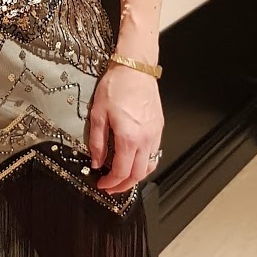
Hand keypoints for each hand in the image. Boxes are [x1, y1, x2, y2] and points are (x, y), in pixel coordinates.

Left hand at [87, 61, 163, 193]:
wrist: (136, 69)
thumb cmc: (115, 87)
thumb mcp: (98, 114)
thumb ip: (97, 142)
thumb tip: (96, 162)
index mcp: (128, 137)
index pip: (121, 171)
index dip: (111, 183)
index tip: (101, 184)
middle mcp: (146, 139)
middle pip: (138, 174)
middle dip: (123, 185)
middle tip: (110, 187)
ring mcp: (155, 134)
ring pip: (149, 166)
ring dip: (136, 177)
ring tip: (122, 178)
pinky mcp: (159, 128)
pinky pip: (154, 154)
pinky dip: (144, 164)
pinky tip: (133, 161)